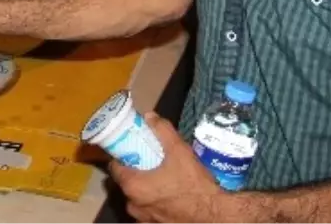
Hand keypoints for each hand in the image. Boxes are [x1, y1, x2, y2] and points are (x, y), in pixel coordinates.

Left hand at [109, 112, 230, 223]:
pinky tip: (167, 201)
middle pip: (126, 185)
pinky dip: (153, 208)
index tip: (132, 152)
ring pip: (137, 202)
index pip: (114, 167)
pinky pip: (148, 216)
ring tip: (161, 184)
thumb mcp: (179, 151)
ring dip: (144, 193)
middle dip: (135, 175)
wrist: (215, 215)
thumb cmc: (193, 184)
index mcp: (133, 185)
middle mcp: (133, 205)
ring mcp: (142, 220)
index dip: (122, 158)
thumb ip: (163, 130)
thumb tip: (149, 116)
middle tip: (149, 166)